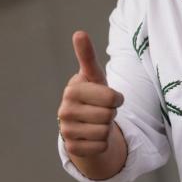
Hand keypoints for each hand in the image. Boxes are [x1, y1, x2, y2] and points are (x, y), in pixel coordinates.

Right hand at [58, 31, 123, 157]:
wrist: (83, 121)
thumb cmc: (92, 92)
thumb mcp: (94, 74)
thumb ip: (87, 54)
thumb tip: (79, 33)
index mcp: (72, 90)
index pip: (111, 98)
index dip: (117, 98)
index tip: (110, 97)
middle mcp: (64, 111)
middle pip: (109, 116)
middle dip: (111, 113)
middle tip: (102, 109)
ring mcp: (66, 131)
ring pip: (105, 132)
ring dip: (107, 128)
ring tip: (97, 121)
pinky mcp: (71, 149)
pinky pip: (101, 147)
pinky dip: (102, 143)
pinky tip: (93, 135)